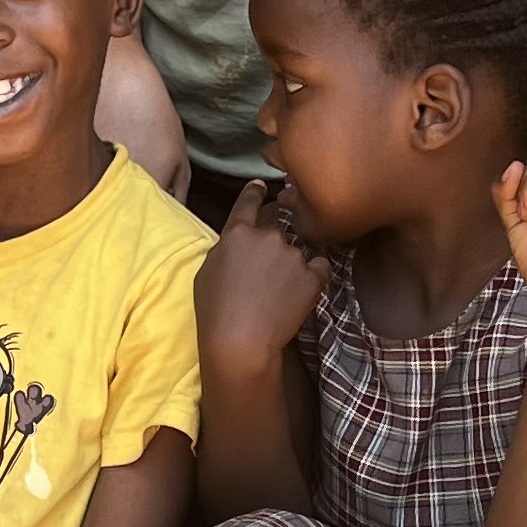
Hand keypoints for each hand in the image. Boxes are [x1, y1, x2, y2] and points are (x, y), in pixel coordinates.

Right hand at [196, 181, 332, 381]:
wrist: (242, 340)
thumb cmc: (215, 310)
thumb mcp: (207, 271)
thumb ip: (226, 248)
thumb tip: (238, 243)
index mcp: (238, 232)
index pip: (249, 201)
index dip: (255, 193)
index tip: (262, 186)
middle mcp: (267, 235)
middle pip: (276, 226)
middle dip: (273, 241)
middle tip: (266, 269)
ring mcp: (293, 254)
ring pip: (296, 250)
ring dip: (290, 264)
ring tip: (279, 292)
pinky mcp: (312, 275)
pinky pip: (318, 267)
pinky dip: (312, 277)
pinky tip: (299, 294)